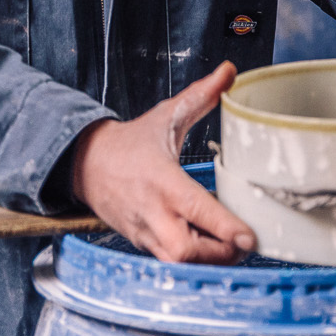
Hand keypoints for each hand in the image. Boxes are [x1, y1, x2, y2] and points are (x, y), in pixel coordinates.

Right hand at [69, 61, 255, 263]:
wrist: (85, 164)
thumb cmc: (130, 143)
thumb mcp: (166, 116)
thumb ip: (201, 96)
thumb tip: (230, 72)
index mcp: (162, 179)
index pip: (196, 209)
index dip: (225, 228)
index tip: (250, 236)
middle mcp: (152, 212)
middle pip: (186, 251)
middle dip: (220, 254)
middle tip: (244, 241)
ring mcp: (145, 232)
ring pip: (178, 263)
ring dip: (208, 261)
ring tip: (230, 245)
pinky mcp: (143, 244)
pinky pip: (170, 264)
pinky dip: (193, 262)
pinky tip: (209, 248)